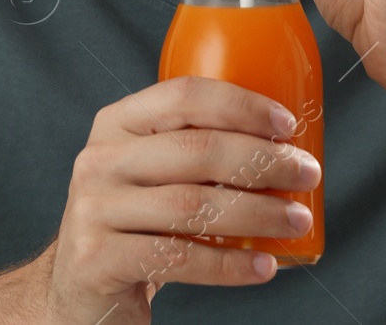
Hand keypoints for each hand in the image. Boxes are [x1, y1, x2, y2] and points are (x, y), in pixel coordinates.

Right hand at [40, 75, 321, 324]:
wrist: (79, 289)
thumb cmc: (136, 223)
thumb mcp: (152, 172)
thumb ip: (195, 150)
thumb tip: (285, 144)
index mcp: (117, 123)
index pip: (184, 96)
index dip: (241, 105)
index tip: (287, 125)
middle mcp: (99, 160)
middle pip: (197, 150)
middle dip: (263, 160)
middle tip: (305, 174)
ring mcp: (94, 210)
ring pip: (192, 206)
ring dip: (257, 214)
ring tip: (295, 221)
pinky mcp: (98, 259)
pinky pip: (180, 259)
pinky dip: (230, 265)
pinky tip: (263, 266)